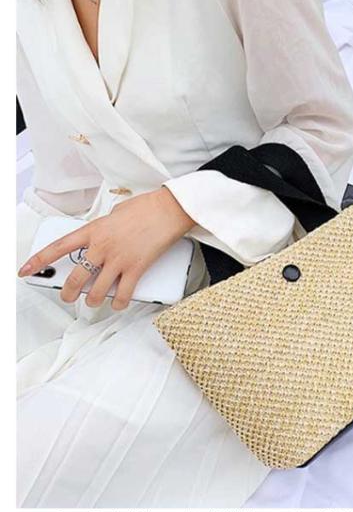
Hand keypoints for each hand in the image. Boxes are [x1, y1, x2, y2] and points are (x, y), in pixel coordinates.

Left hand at [17, 187, 195, 309]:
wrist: (168, 210)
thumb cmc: (146, 208)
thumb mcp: (116, 213)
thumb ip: (104, 228)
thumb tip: (104, 238)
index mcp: (93, 230)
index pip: (58, 248)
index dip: (38, 262)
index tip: (25, 270)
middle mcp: (101, 247)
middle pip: (75, 278)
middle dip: (67, 292)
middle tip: (67, 296)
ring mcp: (118, 260)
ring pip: (95, 292)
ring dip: (92, 301)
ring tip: (93, 302)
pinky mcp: (136, 269)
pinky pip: (122, 294)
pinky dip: (119, 303)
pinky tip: (118, 303)